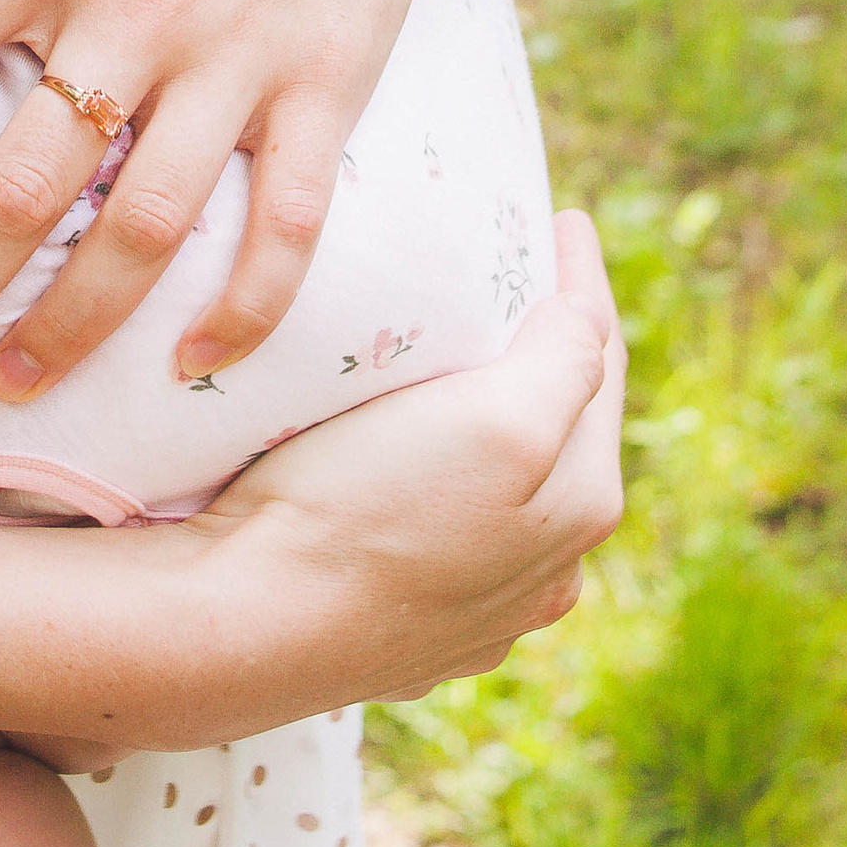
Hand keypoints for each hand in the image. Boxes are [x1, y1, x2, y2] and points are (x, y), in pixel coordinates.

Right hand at [203, 215, 624, 712]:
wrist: (245, 623)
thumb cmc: (367, 508)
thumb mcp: (498, 419)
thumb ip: (565, 361)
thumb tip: (584, 318)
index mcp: (580, 508)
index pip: (601, 363)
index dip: (584, 280)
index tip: (562, 216)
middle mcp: (542, 573)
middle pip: (559, 429)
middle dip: (545, 354)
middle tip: (513, 278)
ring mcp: (472, 612)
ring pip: (499, 487)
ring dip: (490, 425)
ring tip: (453, 362)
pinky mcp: (400, 630)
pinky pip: (437, 531)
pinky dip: (436, 482)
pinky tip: (404, 464)